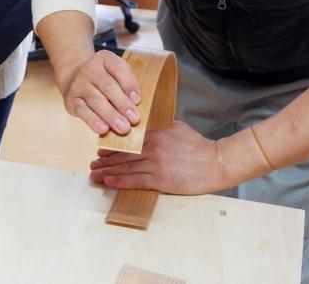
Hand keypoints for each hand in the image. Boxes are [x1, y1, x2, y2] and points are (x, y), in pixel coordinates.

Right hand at [59, 50, 141, 135]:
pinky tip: (103, 129)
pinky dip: (93, 121)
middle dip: (122, 104)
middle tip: (134, 119)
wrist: (73, 77)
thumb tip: (134, 101)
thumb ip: (126, 83)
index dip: (129, 84)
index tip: (138, 100)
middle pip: (108, 86)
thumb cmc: (102, 78)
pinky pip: (83, 111)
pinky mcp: (71, 100)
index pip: (118, 68)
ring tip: (123, 127)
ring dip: (111, 115)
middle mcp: (89, 69)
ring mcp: (78, 84)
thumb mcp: (115, 72)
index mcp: (104, 58)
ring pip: (96, 100)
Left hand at [89, 120, 233, 194]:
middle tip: (92, 164)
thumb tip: (147, 127)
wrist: (216, 162)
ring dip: (107, 172)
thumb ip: (160, 127)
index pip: (128, 141)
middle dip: (104, 161)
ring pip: (125, 168)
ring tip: (94, 174)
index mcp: (155, 134)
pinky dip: (120, 181)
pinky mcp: (161, 180)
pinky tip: (108, 182)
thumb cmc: (199, 146)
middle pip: (122, 155)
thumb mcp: (177, 127)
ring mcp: (156, 164)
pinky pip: (136, 180)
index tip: (100, 151)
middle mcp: (152, 148)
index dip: (111, 147)